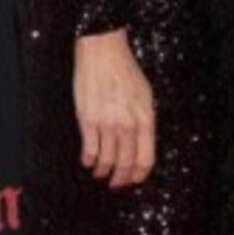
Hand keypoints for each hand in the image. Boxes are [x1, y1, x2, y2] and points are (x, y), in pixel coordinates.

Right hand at [73, 30, 155, 188]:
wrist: (103, 52)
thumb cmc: (125, 71)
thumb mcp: (144, 95)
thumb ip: (144, 121)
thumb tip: (139, 146)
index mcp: (145, 117)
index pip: (145, 158)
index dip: (139, 174)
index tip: (133, 180)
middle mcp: (128, 124)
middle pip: (126, 164)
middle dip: (120, 178)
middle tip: (116, 183)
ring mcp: (107, 123)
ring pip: (107, 161)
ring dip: (103, 171)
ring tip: (100, 172)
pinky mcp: (88, 120)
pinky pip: (89, 151)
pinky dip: (88, 160)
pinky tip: (88, 161)